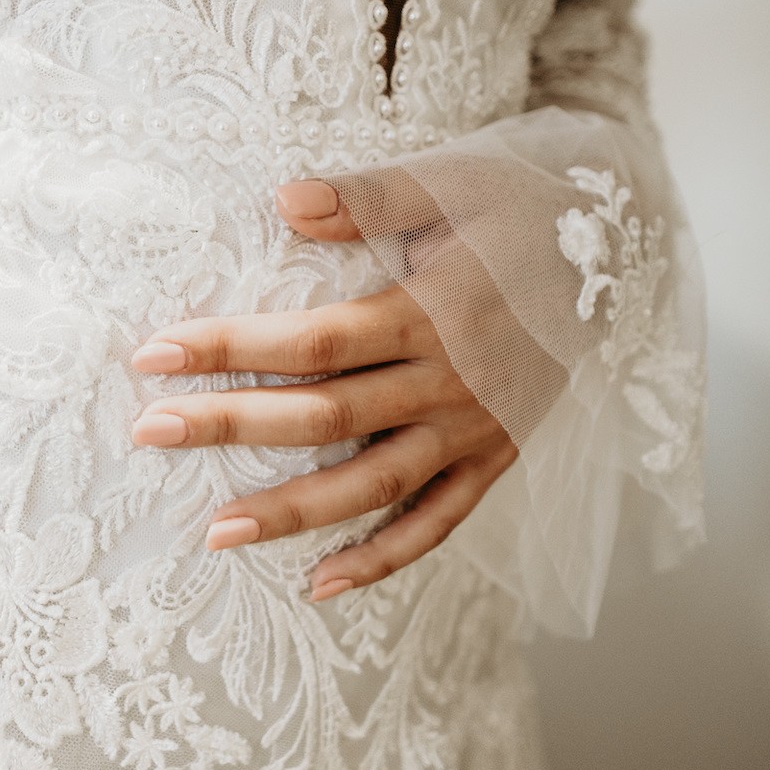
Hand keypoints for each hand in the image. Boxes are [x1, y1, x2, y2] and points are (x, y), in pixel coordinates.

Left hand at [128, 179, 519, 603]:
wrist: (620, 251)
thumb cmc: (517, 211)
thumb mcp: (452, 185)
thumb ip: (369, 198)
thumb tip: (284, 198)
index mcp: (428, 312)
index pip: (312, 341)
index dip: (230, 348)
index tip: (153, 357)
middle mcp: (447, 382)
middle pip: (325, 416)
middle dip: (231, 424)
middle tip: (148, 433)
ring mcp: (472, 431)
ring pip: (374, 485)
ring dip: (294, 513)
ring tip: (216, 533)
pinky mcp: (494, 460)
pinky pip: (438, 523)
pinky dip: (384, 559)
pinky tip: (322, 585)